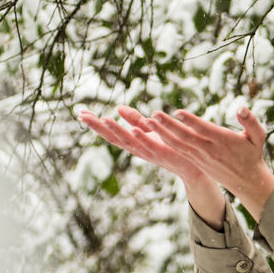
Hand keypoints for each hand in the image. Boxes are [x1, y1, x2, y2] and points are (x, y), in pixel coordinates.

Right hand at [79, 105, 205, 184]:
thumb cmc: (171, 147)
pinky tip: (134, 129)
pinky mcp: (164, 153)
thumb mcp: (150, 130)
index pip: (110, 133)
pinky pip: (151, 145)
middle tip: (82, 116)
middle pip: (114, 138)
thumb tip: (118, 107)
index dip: (96, 124)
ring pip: (130, 142)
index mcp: (133, 144)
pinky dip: (142, 138)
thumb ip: (135, 120)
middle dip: (98, 127)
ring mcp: (149, 152)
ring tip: (104, 119)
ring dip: (117, 131)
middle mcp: (137, 149)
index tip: (81, 114)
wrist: (193, 165)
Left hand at [146, 106, 273, 218]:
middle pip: (185, 137)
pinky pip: (178, 149)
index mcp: (223, 141)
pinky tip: (154, 132)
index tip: (178, 112)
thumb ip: (251, 122)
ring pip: (177, 144)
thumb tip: (241, 108)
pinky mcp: (195, 160)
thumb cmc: (252, 154)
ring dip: (161, 133)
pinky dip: (165, 141)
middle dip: (168, 126)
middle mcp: (209, 150)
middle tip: (153, 114)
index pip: (204, 130)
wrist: (246, 180)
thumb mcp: (258, 137)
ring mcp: (200, 156)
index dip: (191, 121)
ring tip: (147, 121)